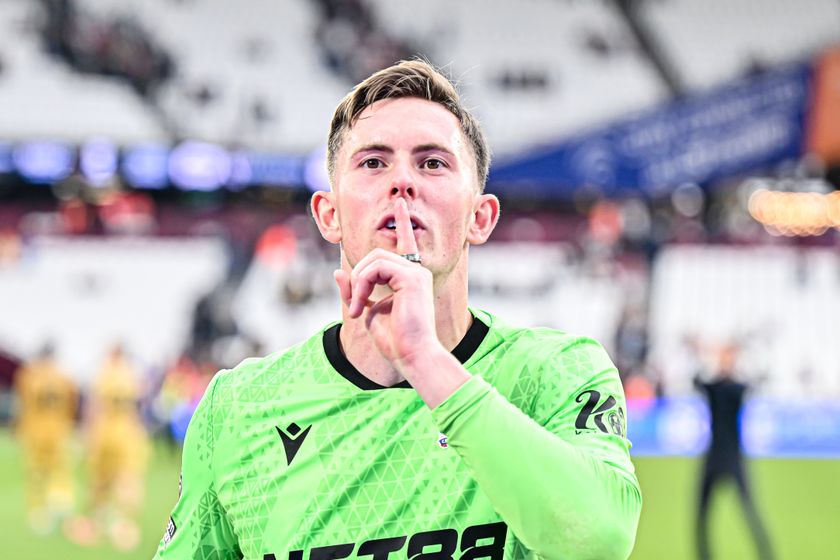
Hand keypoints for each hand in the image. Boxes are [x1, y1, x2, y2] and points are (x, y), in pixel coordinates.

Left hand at [334, 198, 439, 369]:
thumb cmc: (395, 340)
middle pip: (375, 255)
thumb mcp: (368, 311)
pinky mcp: (412, 276)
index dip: (402, 222)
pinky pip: (375, 267)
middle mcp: (416, 271)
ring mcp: (416, 272)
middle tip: (357, 306)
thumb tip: (338, 272)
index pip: (406, 244)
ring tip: (360, 308)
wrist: (412, 355)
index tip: (399, 204)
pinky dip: (362, 285)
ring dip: (358, 284)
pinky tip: (363, 304)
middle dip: (358, 278)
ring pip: (374, 260)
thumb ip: (355, 290)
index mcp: (410, 277)